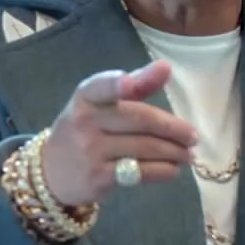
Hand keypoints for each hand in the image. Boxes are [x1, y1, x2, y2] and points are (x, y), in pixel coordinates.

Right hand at [39, 60, 198, 205]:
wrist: (51, 172)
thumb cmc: (85, 130)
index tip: (144, 78)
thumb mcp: (99, 104)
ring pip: (145, 147)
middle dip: (173, 128)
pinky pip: (140, 172)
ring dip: (174, 152)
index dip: (122, 82)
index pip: (103, 86)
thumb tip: (166, 67)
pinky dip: (163, 171)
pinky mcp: (99, 177)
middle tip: (193, 136)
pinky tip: (173, 169)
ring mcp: (91, 151)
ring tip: (188, 154)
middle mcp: (85, 121)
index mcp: (86, 97)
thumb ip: (133, 87)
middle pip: (139, 119)